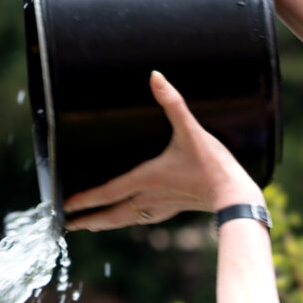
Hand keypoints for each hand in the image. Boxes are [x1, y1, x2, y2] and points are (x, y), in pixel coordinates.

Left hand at [62, 72, 264, 231]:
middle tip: (68, 225)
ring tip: (91, 225)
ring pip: (125, 219)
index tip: (66, 206)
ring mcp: (161, 206)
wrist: (236, 196)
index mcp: (146, 178)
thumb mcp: (191, 131)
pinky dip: (128, 220)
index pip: (108, 192)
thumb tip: (156, 77)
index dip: (85, 199)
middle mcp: (149, 196)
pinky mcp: (174, 209)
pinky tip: (130, 219)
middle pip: (111, 214)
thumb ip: (173, 103)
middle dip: (88, 220)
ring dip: (106, 223)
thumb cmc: (213, 165)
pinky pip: (143, 218)